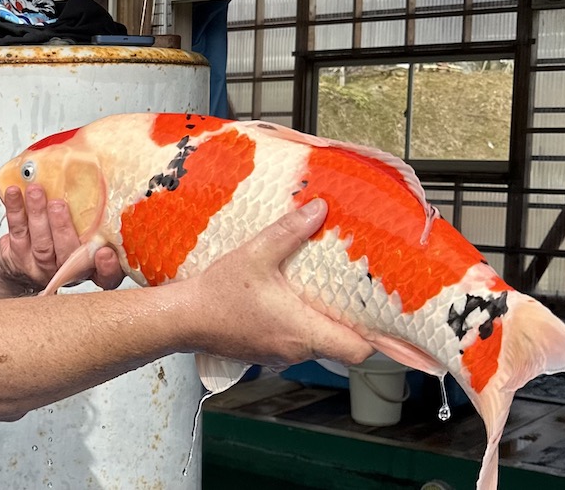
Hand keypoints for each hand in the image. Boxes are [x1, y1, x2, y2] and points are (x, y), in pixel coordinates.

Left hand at [0, 184, 124, 298]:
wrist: (22, 267)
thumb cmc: (60, 241)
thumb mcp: (83, 232)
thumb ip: (92, 219)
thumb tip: (96, 181)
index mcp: (91, 266)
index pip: (106, 275)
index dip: (108, 267)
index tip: (104, 253)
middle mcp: (68, 270)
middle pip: (68, 254)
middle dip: (62, 228)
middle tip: (58, 205)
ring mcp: (41, 267)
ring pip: (41, 243)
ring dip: (37, 214)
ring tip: (35, 191)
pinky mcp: (18, 257)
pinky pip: (17, 232)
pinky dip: (15, 210)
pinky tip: (14, 192)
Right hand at [183, 199, 372, 366]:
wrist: (181, 318)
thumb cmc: (215, 294)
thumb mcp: (255, 255)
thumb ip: (289, 232)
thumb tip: (319, 209)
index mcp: (302, 331)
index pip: (358, 350)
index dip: (376, 336)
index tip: (382, 317)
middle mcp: (295, 350)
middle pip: (341, 346)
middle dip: (350, 323)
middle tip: (353, 295)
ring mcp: (279, 355)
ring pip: (317, 345)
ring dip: (322, 323)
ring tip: (320, 294)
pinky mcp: (263, 353)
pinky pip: (294, 344)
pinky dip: (299, 326)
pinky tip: (287, 303)